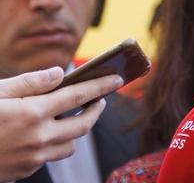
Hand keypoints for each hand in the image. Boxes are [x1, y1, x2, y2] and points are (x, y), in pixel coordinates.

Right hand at [0, 67, 122, 180]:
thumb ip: (30, 82)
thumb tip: (60, 73)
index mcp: (31, 112)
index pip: (79, 96)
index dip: (102, 86)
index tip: (118, 79)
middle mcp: (37, 137)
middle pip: (84, 124)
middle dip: (97, 109)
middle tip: (100, 99)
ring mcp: (31, 158)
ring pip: (70, 145)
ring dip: (77, 129)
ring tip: (74, 115)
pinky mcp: (22, 172)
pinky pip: (49, 157)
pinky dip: (54, 144)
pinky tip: (45, 133)